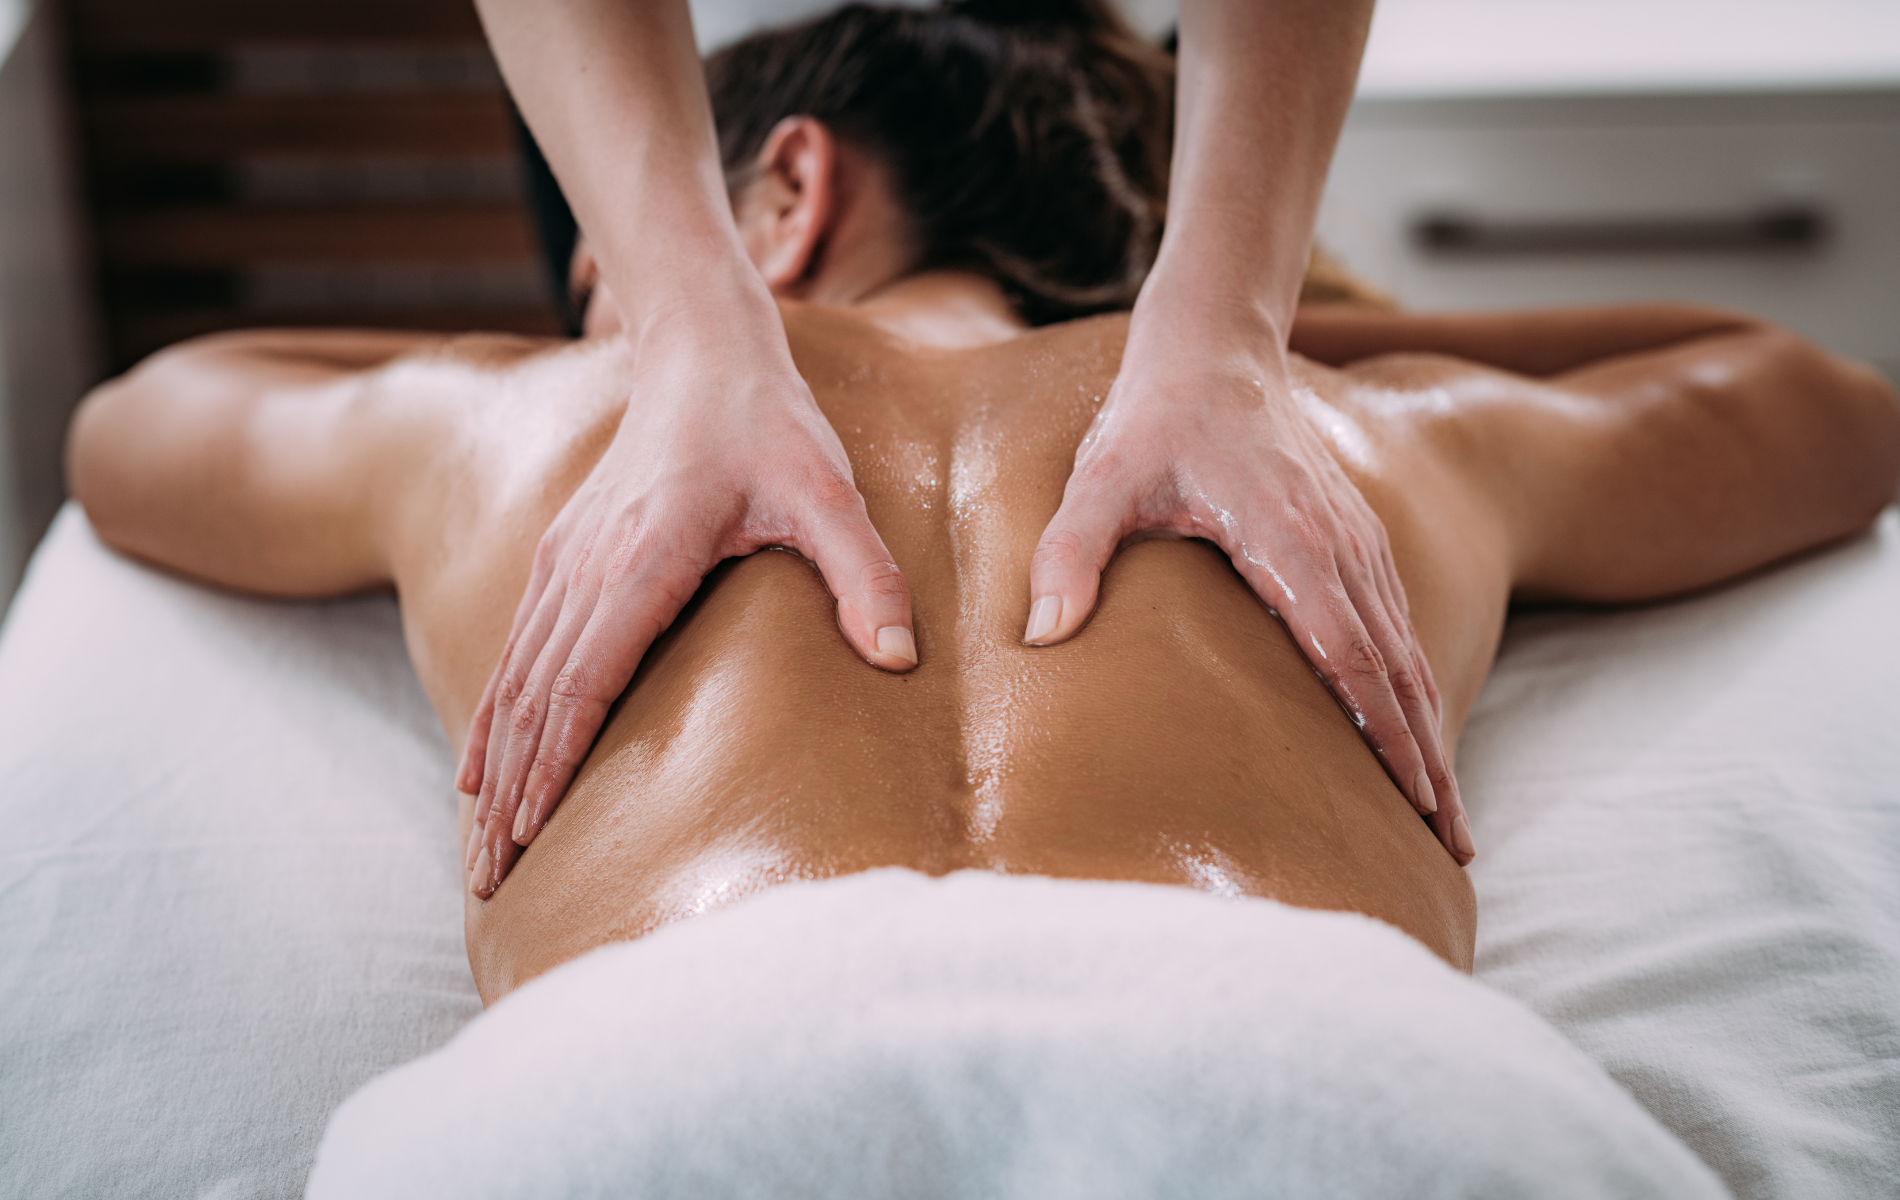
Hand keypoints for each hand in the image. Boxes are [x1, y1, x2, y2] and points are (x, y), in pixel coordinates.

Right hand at [459, 307, 917, 896]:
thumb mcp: (830, 494)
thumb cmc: (772, 426)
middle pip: (531, 700)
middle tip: (487, 881)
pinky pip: (515, 649)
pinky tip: (479, 764)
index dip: (552, 765)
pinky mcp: (563, 556)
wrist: (705, 353)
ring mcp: (566, 562)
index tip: (527, 837)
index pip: (582, 682)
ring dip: (491, 765)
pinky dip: (493, 714)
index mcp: (642, 560)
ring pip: (512, 679)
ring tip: (476, 845)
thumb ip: (866, 573)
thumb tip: (900, 659)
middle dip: (508, 797)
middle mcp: (587, 567)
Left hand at [1023, 311, 1471, 864]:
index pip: (1351, 657)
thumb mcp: (1100, 480)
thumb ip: (1068, 555)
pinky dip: (1414, 691)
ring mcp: (1358, 543)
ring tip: (1448, 818)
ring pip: (1409, 655)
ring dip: (1433, 734)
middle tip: (1455, 847)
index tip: (1414, 802)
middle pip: (1399, 673)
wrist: (1213, 347)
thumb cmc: (1153, 419)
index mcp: (1292, 541)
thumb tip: (1040, 637)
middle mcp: (1342, 548)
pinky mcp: (1355, 541)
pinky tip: (1418, 736)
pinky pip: (1396, 628)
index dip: (1385, 734)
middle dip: (1431, 763)